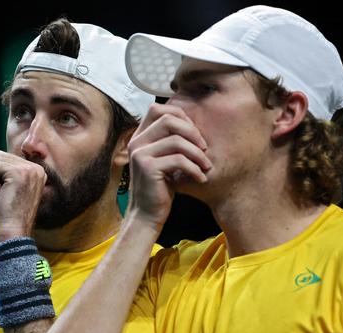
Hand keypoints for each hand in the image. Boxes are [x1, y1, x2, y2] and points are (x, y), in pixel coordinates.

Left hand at [0, 150, 46, 241]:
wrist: (14, 232)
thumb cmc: (11, 214)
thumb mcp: (16, 187)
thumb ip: (11, 171)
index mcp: (38, 170)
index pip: (6, 157)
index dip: (0, 176)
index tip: (11, 194)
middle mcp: (37, 168)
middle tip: (7, 195)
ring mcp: (29, 170)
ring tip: (5, 195)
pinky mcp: (18, 173)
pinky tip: (2, 195)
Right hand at [126, 103, 210, 229]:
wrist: (147, 215)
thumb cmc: (160, 188)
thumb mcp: (163, 160)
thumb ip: (169, 141)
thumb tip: (192, 124)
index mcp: (139, 137)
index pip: (157, 109)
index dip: (180, 116)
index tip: (194, 135)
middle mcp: (136, 142)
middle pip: (169, 119)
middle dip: (192, 132)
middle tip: (204, 149)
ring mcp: (140, 154)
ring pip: (177, 140)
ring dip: (197, 153)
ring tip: (206, 166)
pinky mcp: (147, 168)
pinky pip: (179, 160)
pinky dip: (194, 169)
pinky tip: (201, 178)